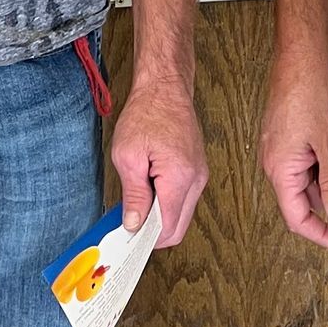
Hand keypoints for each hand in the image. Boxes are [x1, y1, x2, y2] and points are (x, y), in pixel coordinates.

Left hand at [111, 76, 206, 247]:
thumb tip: (134, 224)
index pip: (168, 228)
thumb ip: (134, 195)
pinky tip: (148, 190)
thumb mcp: (128, 156)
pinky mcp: (196, 169)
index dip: (146, 239)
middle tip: (129, 224)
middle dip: (153, 232)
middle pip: (178, 227)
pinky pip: (183, 198)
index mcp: (180, 178)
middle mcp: (196, 180)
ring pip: (181, 214)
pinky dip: (166, 202)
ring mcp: (200, 175)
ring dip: (159, 216)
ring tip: (136, 202)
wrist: (165, 87)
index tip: (128, 237)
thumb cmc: (146, 113)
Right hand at [260, 44, 327, 251]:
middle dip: (327, 204)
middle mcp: (273, 161)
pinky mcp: (284, 134)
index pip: (298, 218)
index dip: (323, 235)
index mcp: (280, 169)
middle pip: (299, 200)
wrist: (303, 53)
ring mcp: (278, 146)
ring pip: (303, 180)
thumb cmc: (313, 92)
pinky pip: (302, 162)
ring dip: (326, 181)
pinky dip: (321, 165)